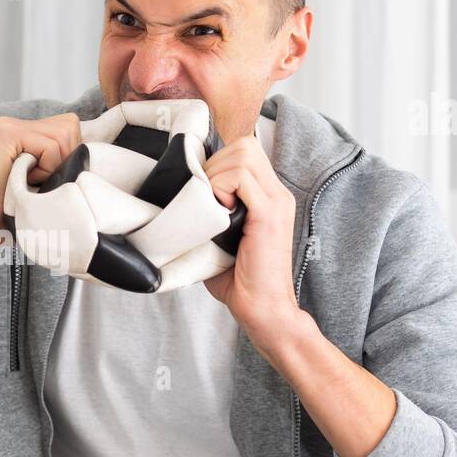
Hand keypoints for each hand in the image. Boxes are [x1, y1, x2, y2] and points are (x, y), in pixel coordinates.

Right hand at [0, 112, 81, 238]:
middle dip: (63, 159)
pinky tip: (24, 178)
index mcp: (22, 129)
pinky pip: (50, 147)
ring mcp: (8, 125)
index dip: (69, 154)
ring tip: (29, 180)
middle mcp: (13, 122)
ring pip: (63, 136)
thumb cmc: (12, 207)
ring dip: (53, 167)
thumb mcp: (43, 176)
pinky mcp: (6, 134)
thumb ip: (58, 156)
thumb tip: (87, 150)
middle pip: (69, 127)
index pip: (68, 126)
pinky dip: (45, 169)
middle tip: (37, 180)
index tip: (49, 177)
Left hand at [202, 132, 300, 341]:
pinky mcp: (270, 214)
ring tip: (214, 209)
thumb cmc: (239, 281)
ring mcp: (277, 201)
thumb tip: (179, 197)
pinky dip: (222, 188)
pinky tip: (220, 214)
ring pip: (242, 154)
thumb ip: (208, 214)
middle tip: (205, 199)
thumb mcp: (219, 239)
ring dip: (216, 176)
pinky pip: (241, 177)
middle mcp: (277, 193)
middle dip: (214, 165)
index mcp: (269, 196)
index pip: (245, 150)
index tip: (203, 191)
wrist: (263, 311)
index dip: (218, 162)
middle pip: (243, 146)